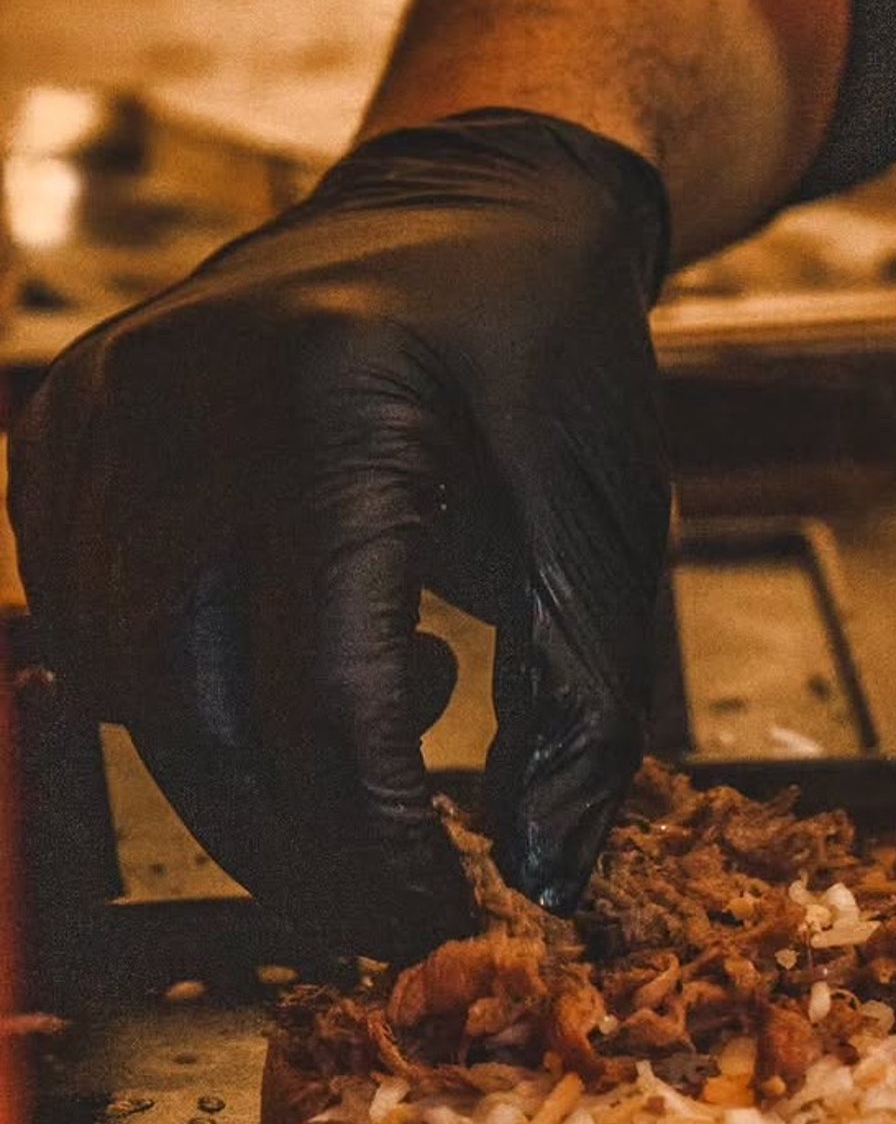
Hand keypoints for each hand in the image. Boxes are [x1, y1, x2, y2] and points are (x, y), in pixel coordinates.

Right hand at [8, 109, 671, 947]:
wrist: (479, 205)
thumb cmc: (557, 367)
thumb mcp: (601, 534)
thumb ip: (578, 715)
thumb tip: (536, 884)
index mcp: (339, 405)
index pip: (325, 688)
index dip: (377, 836)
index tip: (436, 918)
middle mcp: (189, 391)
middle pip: (196, 701)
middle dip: (292, 833)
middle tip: (381, 889)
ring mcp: (105, 397)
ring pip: (123, 673)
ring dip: (240, 759)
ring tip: (369, 717)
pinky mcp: (67, 416)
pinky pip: (86, 610)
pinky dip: (179, 682)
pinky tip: (294, 649)